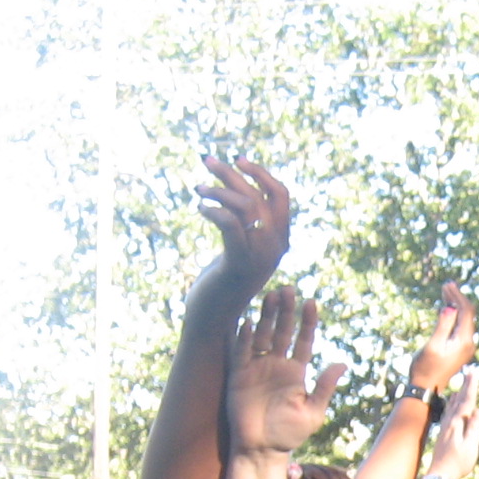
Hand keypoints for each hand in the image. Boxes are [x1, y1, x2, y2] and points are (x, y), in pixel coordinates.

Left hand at [194, 156, 292, 300]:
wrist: (214, 318)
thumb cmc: (221, 282)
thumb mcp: (238, 249)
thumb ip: (244, 226)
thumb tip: (235, 193)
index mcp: (280, 240)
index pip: (281, 195)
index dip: (261, 173)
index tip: (238, 160)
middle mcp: (276, 247)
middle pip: (259, 195)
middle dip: (231, 173)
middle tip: (207, 161)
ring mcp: (260, 256)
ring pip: (246, 206)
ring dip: (219, 190)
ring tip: (198, 187)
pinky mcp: (239, 263)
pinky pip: (230, 224)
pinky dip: (214, 210)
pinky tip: (200, 209)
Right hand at [226, 287, 345, 455]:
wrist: (262, 451)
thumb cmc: (290, 434)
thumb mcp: (313, 412)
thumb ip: (325, 387)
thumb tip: (343, 362)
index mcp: (296, 372)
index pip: (303, 340)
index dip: (307, 321)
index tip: (311, 302)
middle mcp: (276, 365)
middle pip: (282, 331)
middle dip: (285, 311)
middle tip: (288, 289)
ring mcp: (257, 368)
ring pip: (262, 335)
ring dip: (266, 316)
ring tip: (270, 295)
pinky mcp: (239, 375)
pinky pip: (241, 352)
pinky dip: (244, 336)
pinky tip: (249, 320)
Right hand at [409, 283, 477, 391]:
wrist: (425, 387)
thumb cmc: (425, 367)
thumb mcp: (432, 345)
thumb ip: (442, 326)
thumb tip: (449, 308)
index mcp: (464, 341)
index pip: (466, 311)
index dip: (458, 296)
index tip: (447, 285)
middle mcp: (469, 343)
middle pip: (468, 314)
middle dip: (457, 298)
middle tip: (446, 285)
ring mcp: (465, 346)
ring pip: (464, 320)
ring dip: (456, 305)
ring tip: (445, 292)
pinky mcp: (460, 349)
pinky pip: (460, 327)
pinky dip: (454, 315)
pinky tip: (446, 308)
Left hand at [427, 370, 478, 478]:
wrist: (440, 475)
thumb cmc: (458, 463)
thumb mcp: (470, 447)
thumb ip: (474, 428)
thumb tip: (477, 411)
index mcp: (457, 424)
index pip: (466, 401)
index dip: (471, 387)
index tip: (474, 374)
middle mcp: (450, 422)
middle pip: (459, 400)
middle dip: (466, 386)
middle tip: (471, 372)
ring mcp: (445, 427)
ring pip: (452, 405)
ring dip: (459, 393)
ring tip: (463, 383)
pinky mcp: (443, 432)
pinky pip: (449, 412)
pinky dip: (452, 403)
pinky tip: (452, 402)